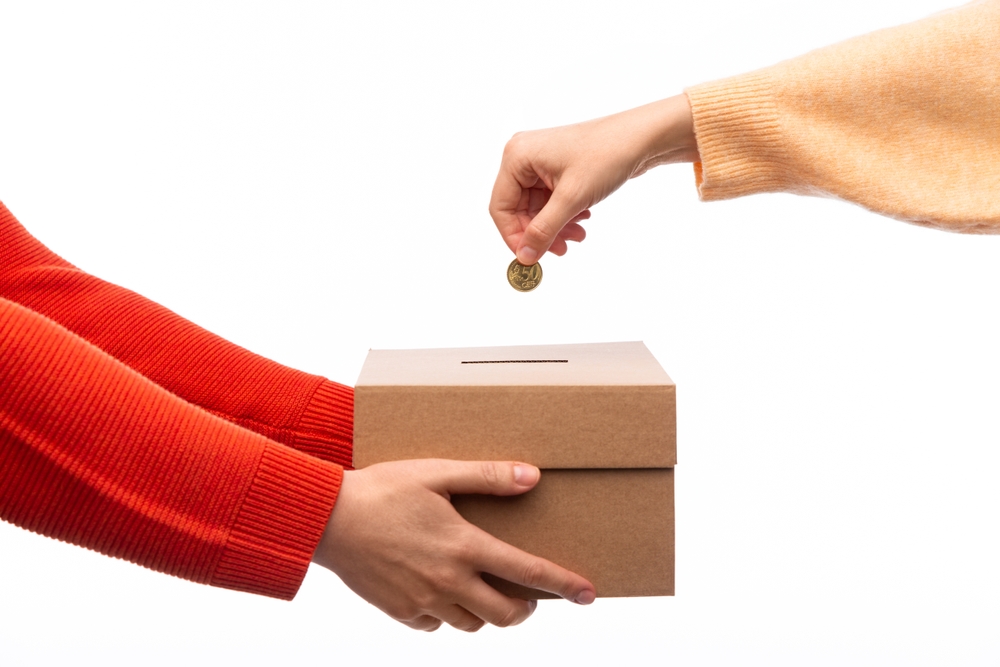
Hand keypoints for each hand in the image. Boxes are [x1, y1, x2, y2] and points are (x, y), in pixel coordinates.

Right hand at [312, 459, 595, 631]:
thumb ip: (486, 477)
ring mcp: (423, 601)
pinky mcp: (399, 611)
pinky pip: (434, 626)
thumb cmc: (382, 489)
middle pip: (506, 615)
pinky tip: (440, 594)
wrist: (326, 518)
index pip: (528, 573)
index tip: (589, 594)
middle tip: (529, 597)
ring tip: (485, 590)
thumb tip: (531, 477)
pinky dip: (446, 616)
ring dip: (487, 612)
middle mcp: (448, 581)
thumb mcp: (437, 474)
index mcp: (464, 547)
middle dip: (527, 610)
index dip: (563, 585)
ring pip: (472, 625)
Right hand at [489, 94, 698, 265]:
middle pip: (519, 209)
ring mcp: (541, 163)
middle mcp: (524, 157)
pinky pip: (550, 201)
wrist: (641, 137)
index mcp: (517, 157)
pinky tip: (583, 220)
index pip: (501, 207)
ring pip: (537, 208)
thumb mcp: (571, 199)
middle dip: (540, 232)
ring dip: (555, 227)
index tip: (530, 257)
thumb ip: (544, 230)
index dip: (513, 236)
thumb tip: (525, 257)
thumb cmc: (606, 155)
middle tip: (560, 250)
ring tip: (578, 236)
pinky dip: (564, 215)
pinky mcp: (557, 169)